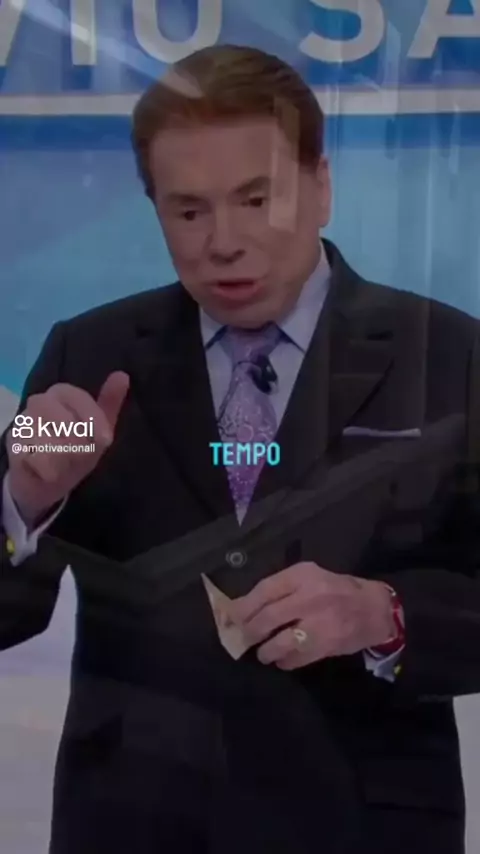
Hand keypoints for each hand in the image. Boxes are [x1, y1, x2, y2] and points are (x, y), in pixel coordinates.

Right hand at [6, 372, 129, 525]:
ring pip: (39, 432)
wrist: (48, 484)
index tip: (107, 439)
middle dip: (73, 433)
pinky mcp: (12, 447)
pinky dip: (48, 469)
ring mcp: (21, 425)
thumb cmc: (75, 452)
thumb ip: (109, 405)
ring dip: (62, 453)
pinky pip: (29, 455)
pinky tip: (53, 474)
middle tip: (85, 451)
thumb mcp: (98, 432)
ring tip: (68, 463)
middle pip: (48, 406)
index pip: (73, 394)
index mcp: (60, 397)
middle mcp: (37, 405)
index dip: (91, 415)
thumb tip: (122, 375)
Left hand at [230, 562, 395, 669]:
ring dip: (265, 651)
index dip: (244, 606)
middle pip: (267, 618)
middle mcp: (309, 596)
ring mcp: (319, 622)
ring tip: (263, 653)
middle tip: (244, 638)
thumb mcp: (310, 577)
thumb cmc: (335, 590)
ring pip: (279, 642)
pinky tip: (282, 659)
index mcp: (303, 575)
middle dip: (250, 632)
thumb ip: (282, 588)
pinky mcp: (326, 645)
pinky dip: (284, 662)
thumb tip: (245, 606)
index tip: (232, 617)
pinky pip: (295, 658)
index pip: (264, 590)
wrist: (374, 609)